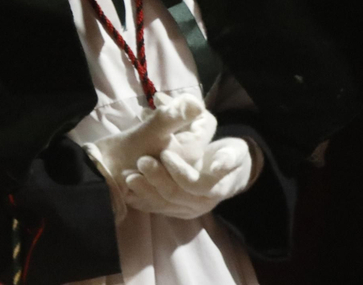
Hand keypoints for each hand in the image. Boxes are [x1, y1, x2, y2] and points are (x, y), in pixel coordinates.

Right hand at [85, 93, 208, 188]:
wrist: (97, 176)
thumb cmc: (124, 154)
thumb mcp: (149, 132)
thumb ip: (173, 117)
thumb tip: (197, 103)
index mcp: (191, 154)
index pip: (207, 122)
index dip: (191, 108)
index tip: (167, 103)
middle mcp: (189, 162)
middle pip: (194, 127)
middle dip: (176, 112)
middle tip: (156, 103)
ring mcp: (176, 166)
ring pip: (180, 132)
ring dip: (165, 119)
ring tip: (146, 114)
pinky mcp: (162, 167)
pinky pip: (169, 143)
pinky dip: (159, 131)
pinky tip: (143, 125)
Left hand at [123, 137, 257, 218]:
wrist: (227, 174)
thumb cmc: (230, 156)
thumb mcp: (236, 152)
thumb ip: (229, 157)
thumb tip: (218, 165)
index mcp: (215, 190)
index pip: (193, 184)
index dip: (178, 170)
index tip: (165, 152)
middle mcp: (200, 205)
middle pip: (174, 195)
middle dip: (156, 178)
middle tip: (141, 161)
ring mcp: (185, 211)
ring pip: (161, 204)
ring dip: (143, 190)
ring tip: (128, 175)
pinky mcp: (173, 211)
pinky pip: (154, 207)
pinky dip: (139, 199)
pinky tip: (126, 189)